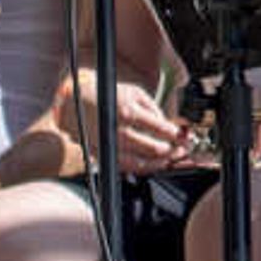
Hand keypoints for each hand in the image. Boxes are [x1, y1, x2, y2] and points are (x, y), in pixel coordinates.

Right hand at [27, 72, 193, 176]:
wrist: (75, 102)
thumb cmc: (106, 95)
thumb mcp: (134, 92)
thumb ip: (153, 109)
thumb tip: (168, 125)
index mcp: (126, 112)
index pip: (160, 129)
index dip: (177, 136)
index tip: (185, 138)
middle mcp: (117, 131)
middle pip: (153, 149)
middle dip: (172, 151)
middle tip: (181, 150)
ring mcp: (109, 146)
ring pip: (141, 164)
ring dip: (159, 163)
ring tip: (170, 158)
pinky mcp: (102, 156)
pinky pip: (126, 168)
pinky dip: (142, 168)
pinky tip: (152, 163)